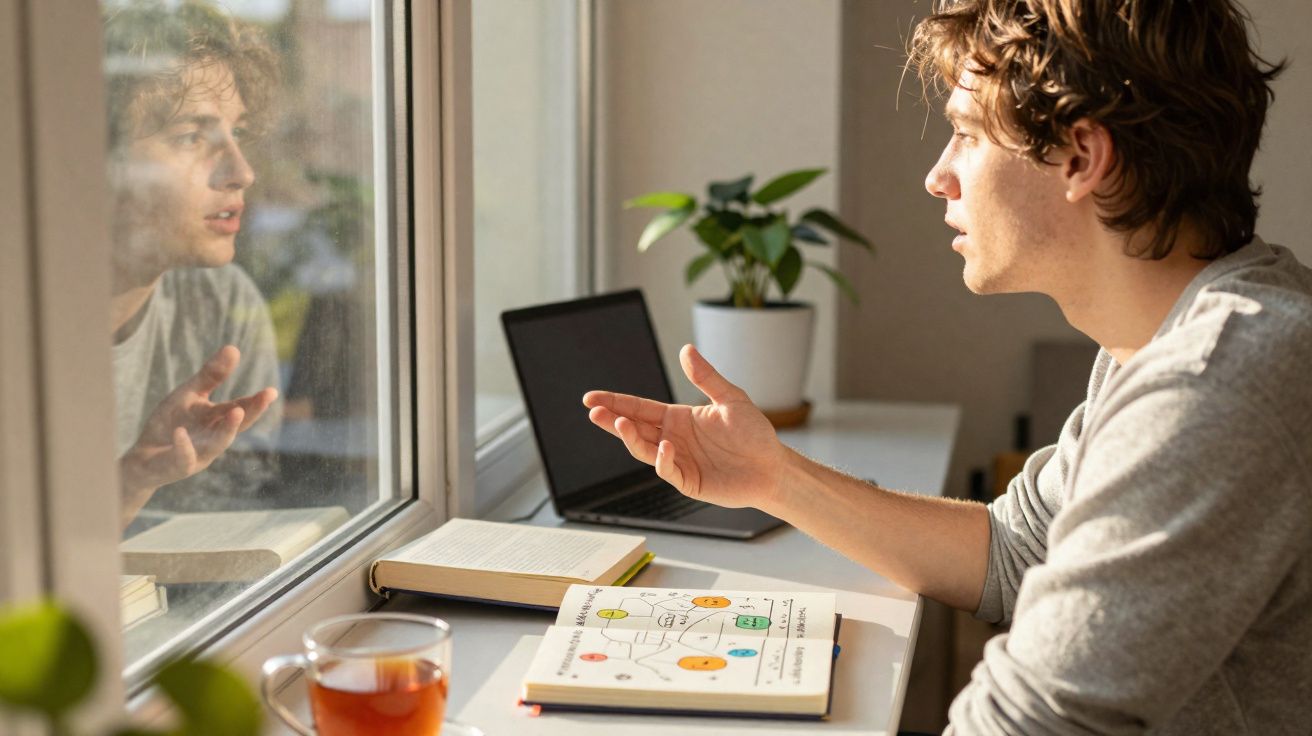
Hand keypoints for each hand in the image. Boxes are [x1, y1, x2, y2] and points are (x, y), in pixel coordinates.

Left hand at [119, 345, 277, 517]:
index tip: (271, 391)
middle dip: (252, 412)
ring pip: (217, 444)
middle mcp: (213, 439)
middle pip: (236, 425)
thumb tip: (234, 347)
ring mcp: (198, 454)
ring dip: (228, 429)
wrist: (143, 458)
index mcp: (217, 421)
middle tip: (267, 396)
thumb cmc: (170, 423)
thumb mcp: (189, 395)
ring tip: (237, 412)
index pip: (240, 409)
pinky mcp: (177, 466)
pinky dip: (184, 446)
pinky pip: (183, 458)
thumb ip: (211, 376)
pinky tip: (180, 432)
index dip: (256, 401)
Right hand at [582, 344, 789, 508]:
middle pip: (634, 428)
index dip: (616, 402)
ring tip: (620, 423)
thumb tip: (686, 349)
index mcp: (678, 418)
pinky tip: (664, 447)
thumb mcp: (730, 399)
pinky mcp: (688, 481)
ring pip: (644, 449)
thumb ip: (706, 377)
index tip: (592, 398)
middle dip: (612, 419)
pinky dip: (662, 460)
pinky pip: (668, 470)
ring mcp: (677, 461)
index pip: (639, 408)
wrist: (772, 467)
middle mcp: (672, 438)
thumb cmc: (754, 434)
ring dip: (630, 438)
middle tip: (593, 412)